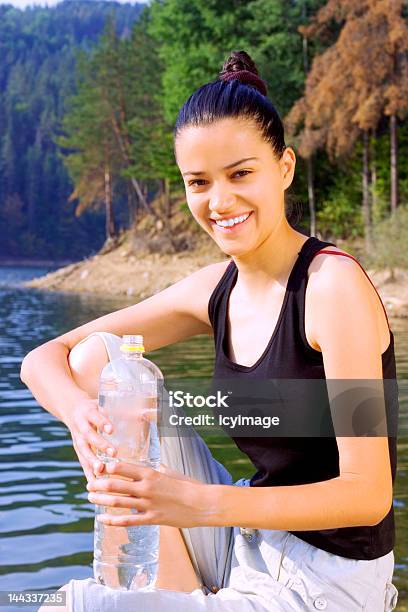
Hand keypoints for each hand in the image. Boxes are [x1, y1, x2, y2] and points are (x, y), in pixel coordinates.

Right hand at [65, 397, 115, 481]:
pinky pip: (82, 462)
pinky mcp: (77, 449)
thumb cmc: (95, 408)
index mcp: (88, 412)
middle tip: (114, 453)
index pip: (95, 417)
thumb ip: (121, 410)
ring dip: (92, 461)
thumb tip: (144, 414)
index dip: (102, 423)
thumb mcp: (104, 404)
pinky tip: (94, 482)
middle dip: (100, 445)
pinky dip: (87, 472)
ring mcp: (77, 438)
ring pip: (83, 450)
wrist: (73, 409)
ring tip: (101, 470)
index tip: (111, 430)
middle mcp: (80, 426)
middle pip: (89, 436)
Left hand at [86, 460, 209, 527]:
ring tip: (90, 498)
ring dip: (101, 500)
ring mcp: (147, 503)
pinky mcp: (151, 518)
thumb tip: (146, 468)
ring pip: (117, 502)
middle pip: (115, 484)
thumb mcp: (170, 472)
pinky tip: (102, 519)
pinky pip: (128, 520)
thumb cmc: (187, 485)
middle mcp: (146, 487)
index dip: (107, 468)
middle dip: (98, 484)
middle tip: (89, 484)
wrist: (201, 503)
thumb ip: (155, 470)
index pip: (122, 467)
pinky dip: (112, 520)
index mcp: (150, 473)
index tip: (98, 468)